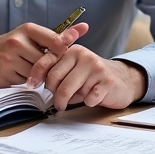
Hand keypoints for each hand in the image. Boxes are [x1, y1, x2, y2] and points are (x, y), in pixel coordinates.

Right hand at [0, 22, 87, 87]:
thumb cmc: (14, 46)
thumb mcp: (33, 36)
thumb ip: (59, 36)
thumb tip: (84, 28)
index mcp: (28, 29)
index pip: (54, 40)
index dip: (62, 51)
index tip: (63, 56)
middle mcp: (17, 41)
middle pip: (46, 61)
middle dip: (49, 68)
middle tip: (49, 70)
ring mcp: (9, 58)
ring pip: (36, 74)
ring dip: (38, 77)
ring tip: (34, 73)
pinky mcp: (3, 73)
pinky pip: (25, 82)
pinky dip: (27, 82)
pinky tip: (21, 76)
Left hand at [30, 50, 145, 110]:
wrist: (123, 80)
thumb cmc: (92, 77)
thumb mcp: (74, 69)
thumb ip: (57, 72)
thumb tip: (35, 82)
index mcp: (72, 51)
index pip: (47, 62)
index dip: (37, 75)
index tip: (31, 85)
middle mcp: (83, 56)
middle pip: (56, 80)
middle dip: (55, 95)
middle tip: (59, 102)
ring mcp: (96, 68)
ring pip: (70, 91)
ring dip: (71, 100)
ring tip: (77, 99)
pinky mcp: (107, 82)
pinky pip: (88, 98)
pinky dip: (87, 102)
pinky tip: (92, 97)